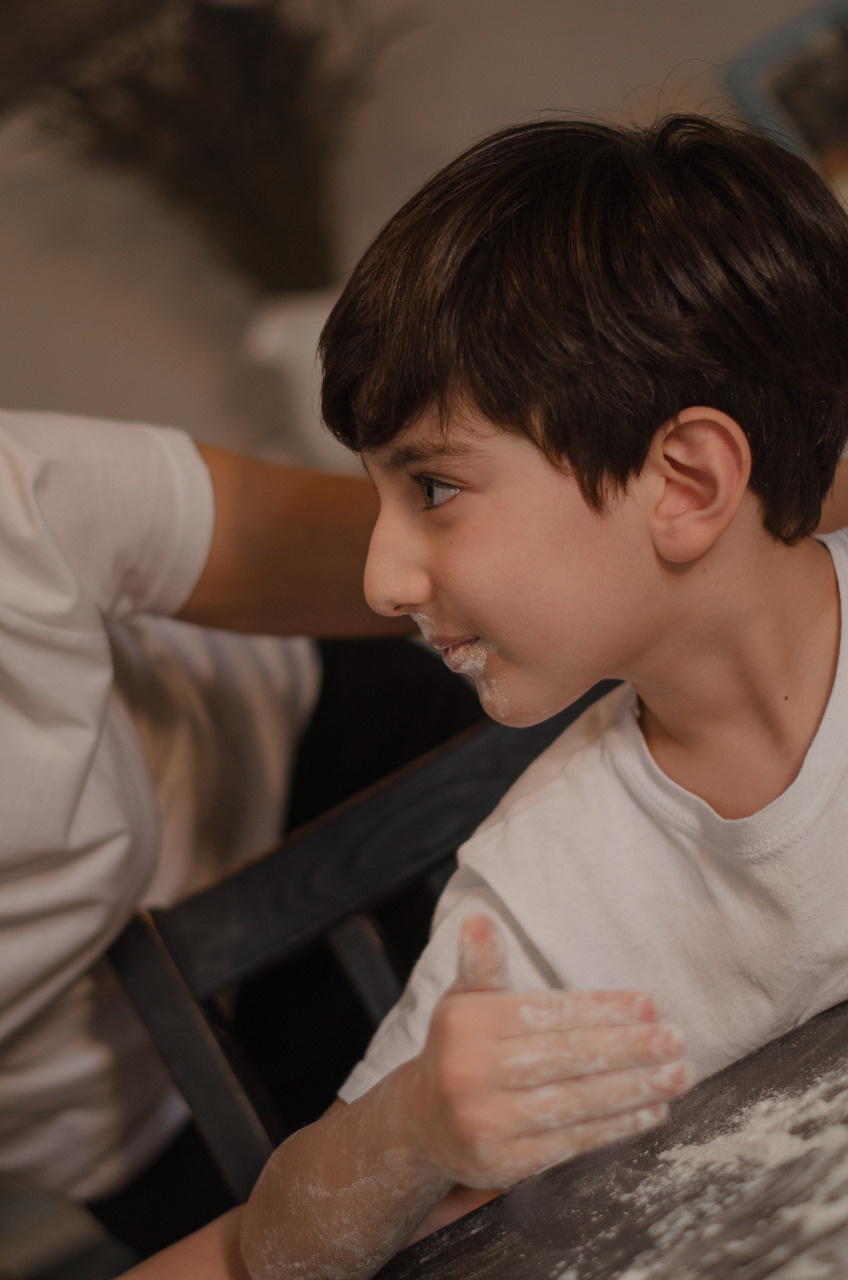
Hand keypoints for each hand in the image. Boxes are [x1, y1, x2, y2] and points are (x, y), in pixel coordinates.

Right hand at [402, 914, 691, 1188]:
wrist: (422, 1123)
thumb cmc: (461, 1049)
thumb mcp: (464, 1000)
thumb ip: (483, 965)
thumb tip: (481, 920)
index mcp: (468, 1023)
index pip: (549, 1012)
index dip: (603, 1008)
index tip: (651, 1004)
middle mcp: (471, 1071)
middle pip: (566, 1057)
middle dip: (629, 1048)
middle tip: (677, 1039)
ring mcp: (485, 1121)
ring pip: (575, 1100)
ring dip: (634, 1089)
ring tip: (678, 1075)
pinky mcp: (502, 1162)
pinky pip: (570, 1141)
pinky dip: (616, 1127)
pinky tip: (651, 1112)